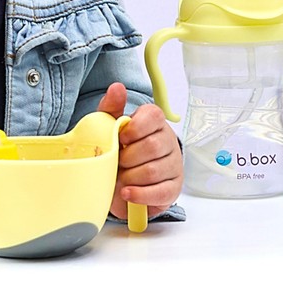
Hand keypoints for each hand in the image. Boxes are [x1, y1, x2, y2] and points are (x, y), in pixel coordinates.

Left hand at [97, 82, 182, 218]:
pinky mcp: (173, 188)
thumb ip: (111, 107)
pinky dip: (140, 195)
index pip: (153, 116)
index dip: (134, 128)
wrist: (118, 178)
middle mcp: (168, 140)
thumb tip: (117, 87)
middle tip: (118, 161)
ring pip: (154, 171)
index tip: (121, 138)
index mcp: (154, 120)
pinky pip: (160, 193)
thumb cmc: (117, 147)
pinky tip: (127, 193)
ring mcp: (173, 165)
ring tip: (121, 177)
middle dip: (128, 157)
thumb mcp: (108, 125)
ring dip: (131, 177)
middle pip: (152, 146)